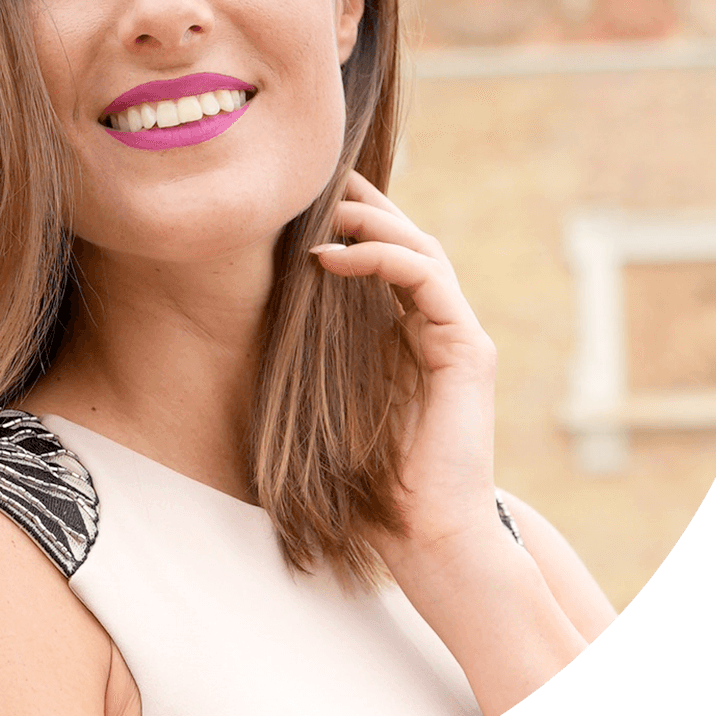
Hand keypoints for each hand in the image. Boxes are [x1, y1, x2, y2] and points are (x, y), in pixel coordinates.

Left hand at [311, 169, 500, 563]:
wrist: (422, 536)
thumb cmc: (368, 484)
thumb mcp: (325, 402)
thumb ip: (312, 358)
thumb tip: (247, 320)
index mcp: (407, 337)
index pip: (386, 260)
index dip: (351, 224)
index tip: (302, 200)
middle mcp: (438, 328)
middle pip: (408, 241)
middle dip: (364, 204)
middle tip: (318, 178)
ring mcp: (458, 335)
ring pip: (422, 249)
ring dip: (371, 221)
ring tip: (322, 209)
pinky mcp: (468, 349)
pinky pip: (427, 279)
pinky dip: (380, 257)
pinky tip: (330, 256)